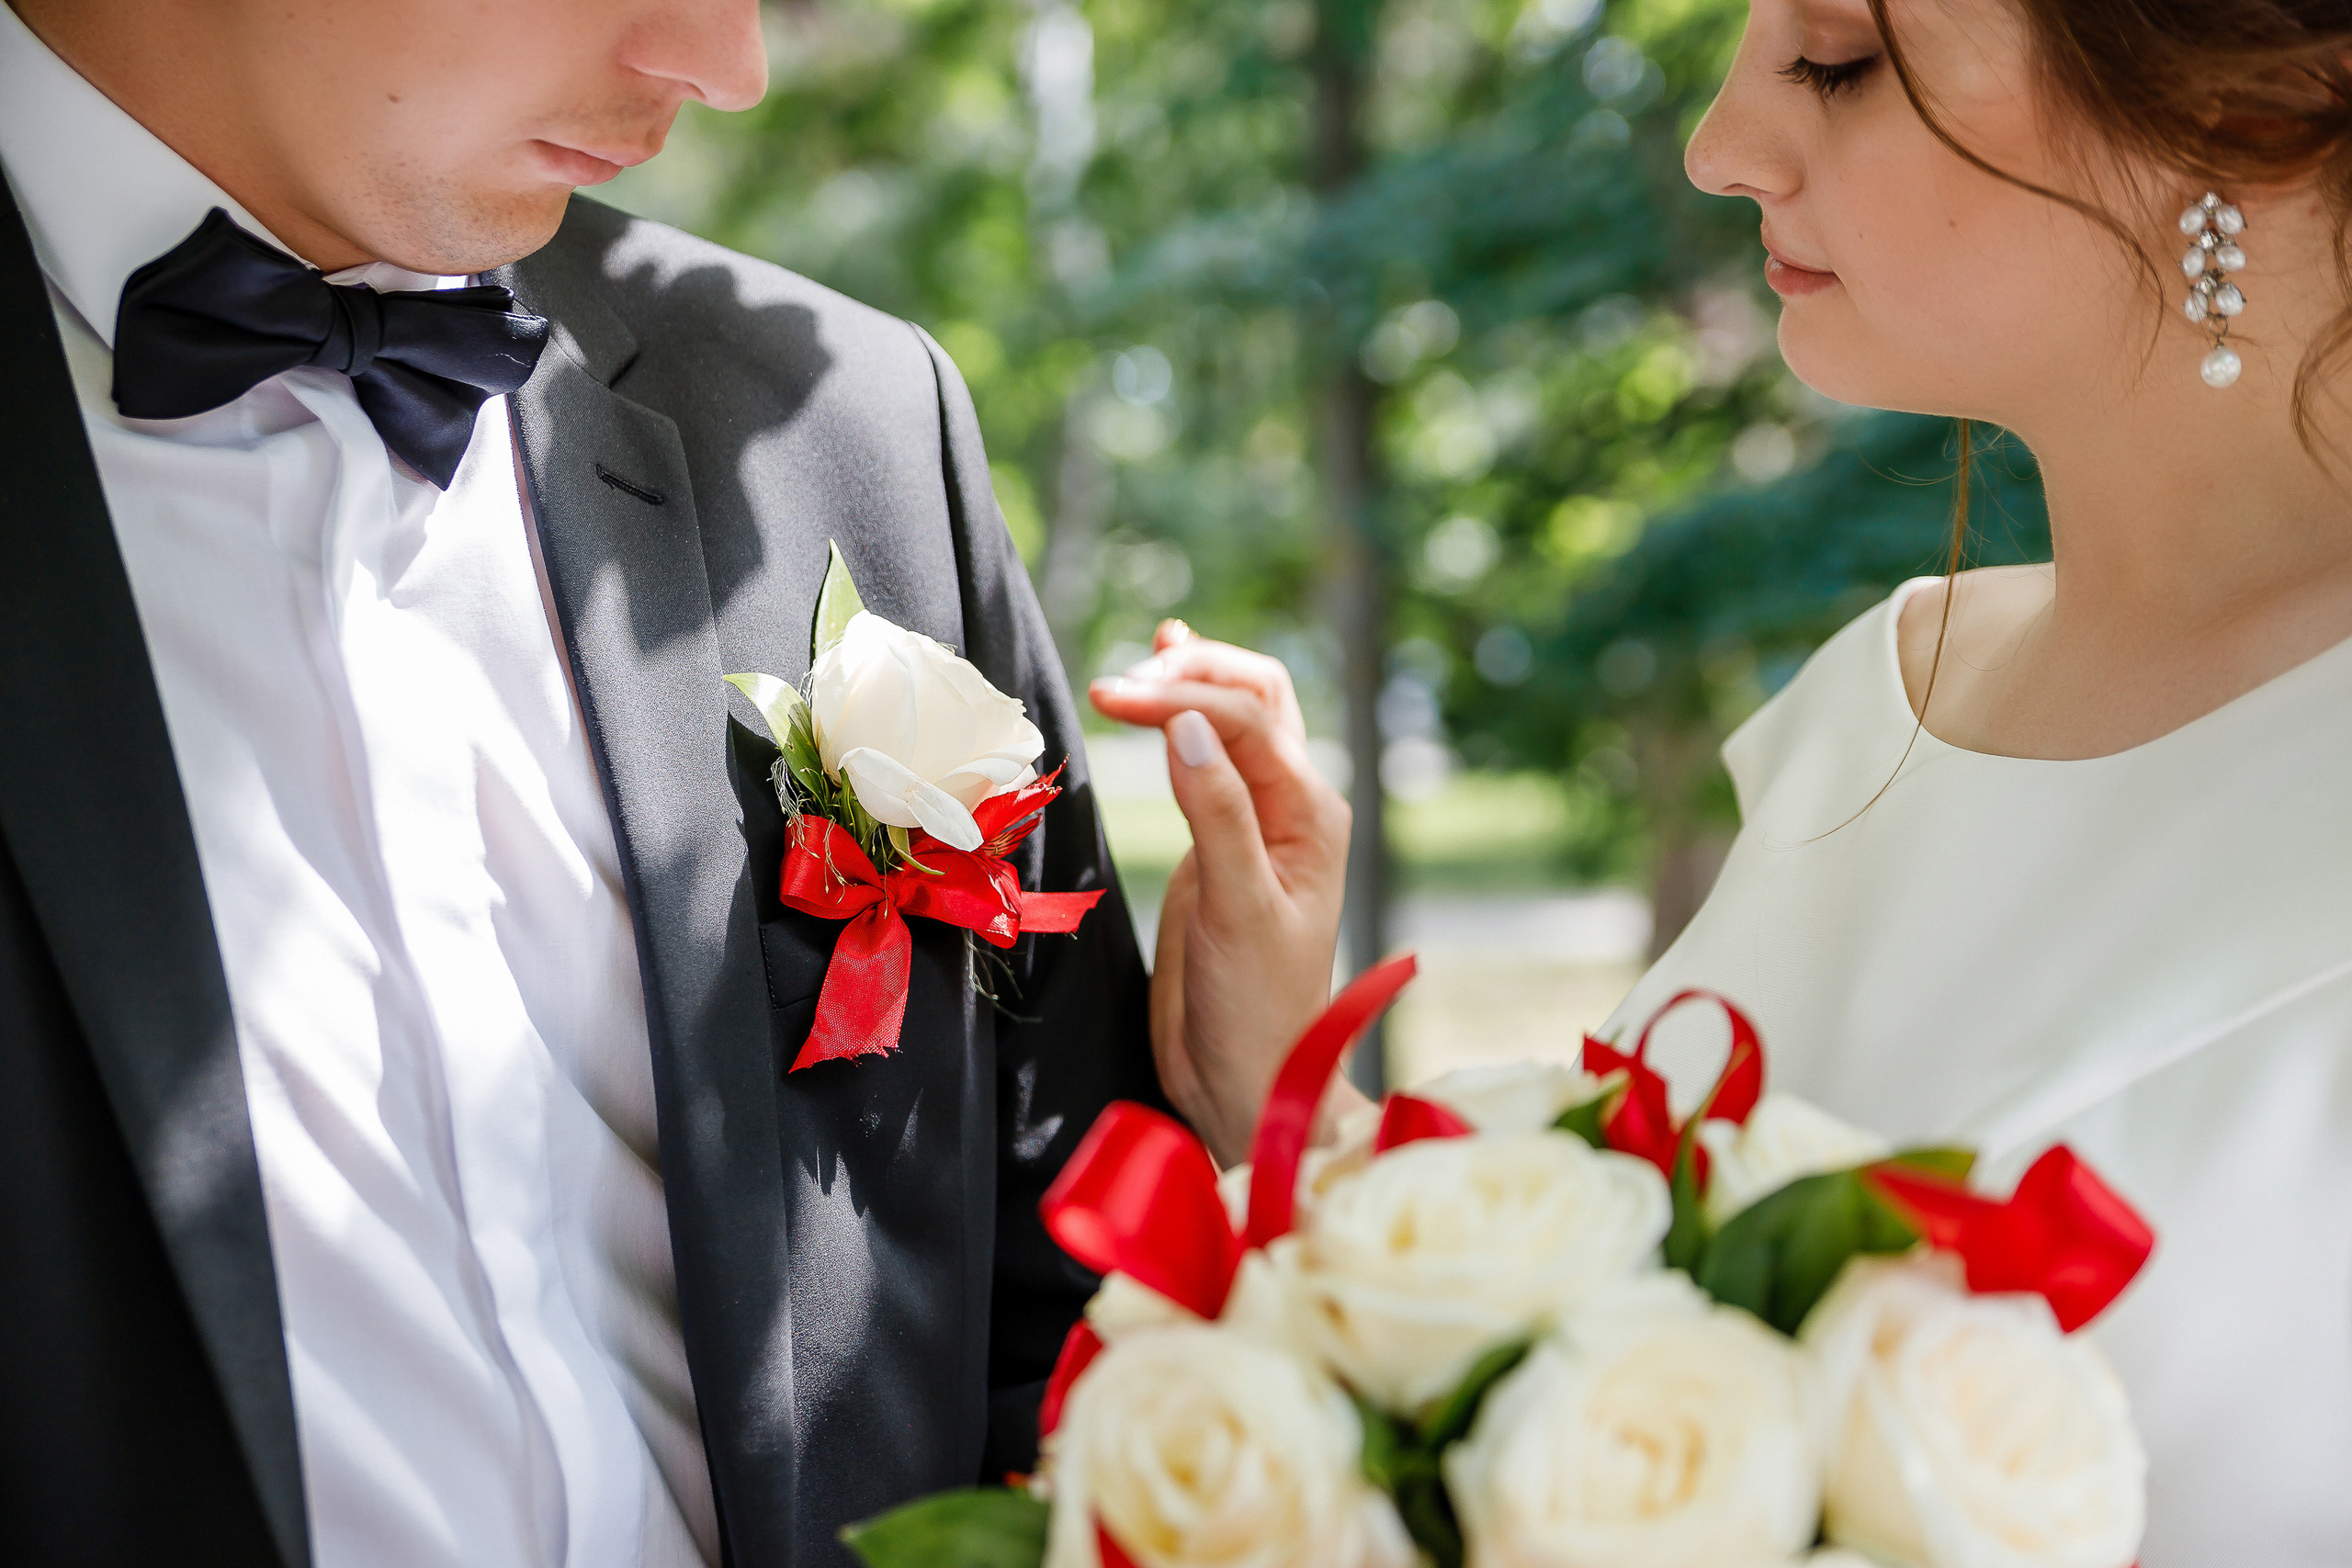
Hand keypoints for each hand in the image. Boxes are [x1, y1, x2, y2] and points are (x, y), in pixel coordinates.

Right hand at [1089, 621, 1362, 1166]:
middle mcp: (1290, 805)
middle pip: (1253, 697)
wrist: (1249, 1078)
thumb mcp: (1236, 910)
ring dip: (1192, 684)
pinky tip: (1157, 698)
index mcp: (1309, 814)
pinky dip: (1184, 718)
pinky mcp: (1219, 841)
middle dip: (1191, 674)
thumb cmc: (1256, 1007)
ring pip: (1237, 719)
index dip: (1179, 696)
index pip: (1245, 718)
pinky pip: (1210, 760)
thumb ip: (1217, 814)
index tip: (1110, 697)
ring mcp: (1256, 820)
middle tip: (1119, 684)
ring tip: (1139, 669)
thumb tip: (1186, 725)